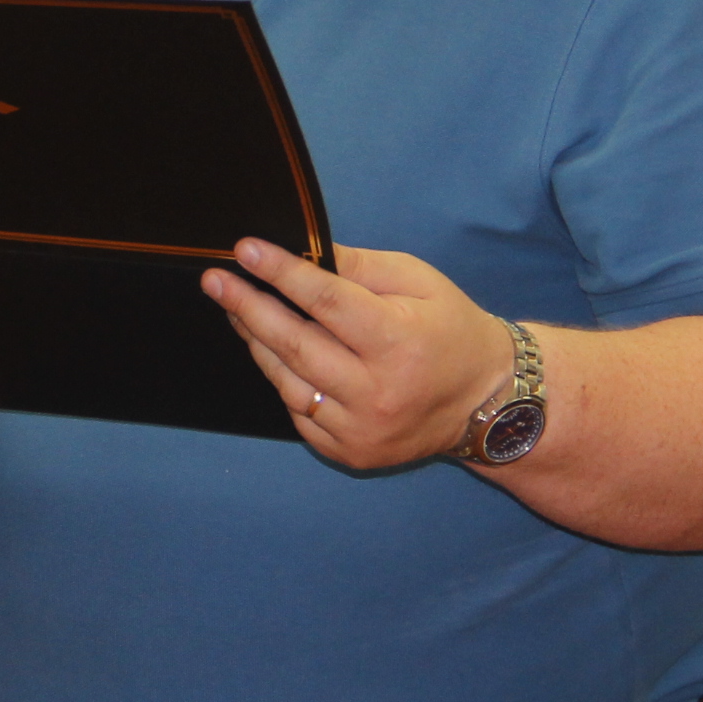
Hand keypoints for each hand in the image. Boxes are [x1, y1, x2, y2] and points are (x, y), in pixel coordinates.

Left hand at [202, 240, 515, 470]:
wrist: (487, 403)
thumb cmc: (451, 331)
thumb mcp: (419, 283)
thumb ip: (360, 266)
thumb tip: (303, 249)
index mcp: (400, 343)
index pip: (328, 303)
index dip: (283, 274)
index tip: (245, 250)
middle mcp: (378, 392)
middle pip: (296, 345)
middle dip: (249, 308)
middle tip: (215, 281)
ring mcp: (361, 429)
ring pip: (288, 382)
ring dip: (256, 342)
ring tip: (236, 308)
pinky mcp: (349, 452)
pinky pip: (298, 412)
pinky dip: (281, 379)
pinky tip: (269, 350)